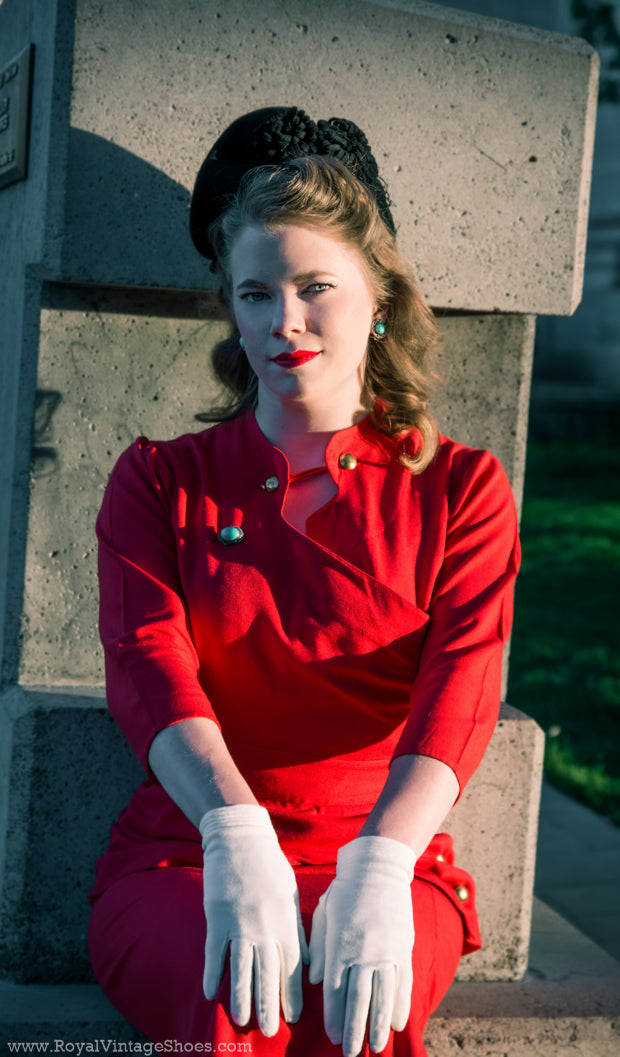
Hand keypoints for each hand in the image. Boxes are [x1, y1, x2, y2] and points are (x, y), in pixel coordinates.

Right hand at [199, 804, 308, 1035]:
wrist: (240, 838)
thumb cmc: (270, 866)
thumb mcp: (292, 894)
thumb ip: (297, 928)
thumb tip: (306, 963)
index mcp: (287, 919)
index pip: (293, 965)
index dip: (293, 993)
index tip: (295, 1016)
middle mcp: (265, 925)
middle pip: (268, 973)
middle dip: (269, 1005)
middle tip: (268, 1031)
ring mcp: (239, 922)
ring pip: (241, 968)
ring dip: (242, 997)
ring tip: (243, 1021)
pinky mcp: (217, 916)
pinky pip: (214, 952)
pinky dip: (212, 974)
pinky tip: (210, 994)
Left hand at [309, 836, 414, 1056]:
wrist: (377, 868)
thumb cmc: (345, 892)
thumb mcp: (324, 916)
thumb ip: (318, 949)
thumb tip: (314, 981)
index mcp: (339, 945)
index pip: (335, 991)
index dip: (334, 1017)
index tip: (332, 1037)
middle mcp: (363, 953)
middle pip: (359, 1001)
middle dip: (354, 1030)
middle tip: (350, 1054)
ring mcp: (387, 951)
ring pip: (384, 997)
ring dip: (380, 1025)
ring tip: (376, 1047)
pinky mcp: (404, 947)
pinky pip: (404, 983)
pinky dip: (402, 1005)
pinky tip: (399, 1024)